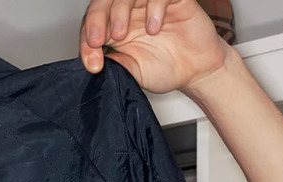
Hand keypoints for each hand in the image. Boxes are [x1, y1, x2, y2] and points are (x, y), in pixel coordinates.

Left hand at [79, 0, 229, 95]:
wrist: (195, 70)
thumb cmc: (165, 69)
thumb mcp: (134, 73)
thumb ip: (116, 66)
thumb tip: (94, 64)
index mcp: (114, 30)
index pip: (91, 25)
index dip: (86, 40)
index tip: (93, 62)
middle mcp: (129, 12)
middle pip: (104, 1)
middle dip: (97, 18)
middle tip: (100, 39)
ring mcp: (149, 3)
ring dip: (119, 10)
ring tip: (123, 34)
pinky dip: (153, 7)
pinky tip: (154, 27)